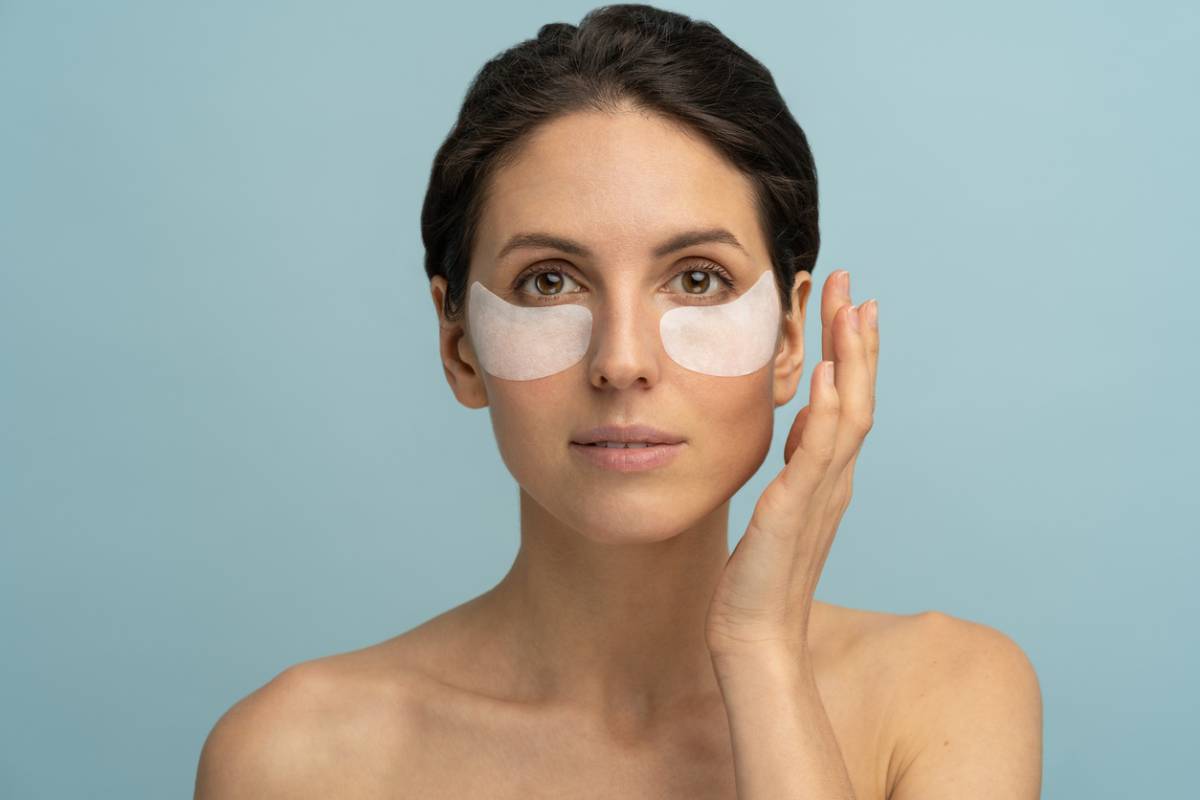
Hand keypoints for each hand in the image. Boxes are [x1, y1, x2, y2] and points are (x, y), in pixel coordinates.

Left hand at [705, 270, 878, 658]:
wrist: (754, 637)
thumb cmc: (759, 578)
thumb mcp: (778, 508)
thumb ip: (797, 465)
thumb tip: (804, 420)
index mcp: (827, 476)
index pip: (846, 401)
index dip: (851, 352)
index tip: (849, 305)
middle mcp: (833, 480)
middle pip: (857, 395)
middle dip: (856, 338)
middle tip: (854, 284)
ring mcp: (819, 496)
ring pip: (849, 416)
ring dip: (851, 361)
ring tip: (852, 310)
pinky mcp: (794, 514)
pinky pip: (816, 457)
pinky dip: (826, 416)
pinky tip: (826, 378)